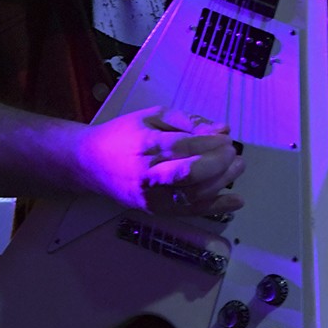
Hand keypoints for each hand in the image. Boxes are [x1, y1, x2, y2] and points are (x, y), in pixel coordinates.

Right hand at [75, 105, 244, 216]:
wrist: (90, 163)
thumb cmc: (123, 134)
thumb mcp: (152, 115)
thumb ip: (187, 121)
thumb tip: (222, 129)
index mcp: (146, 144)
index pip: (185, 146)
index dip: (211, 144)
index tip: (227, 139)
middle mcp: (148, 173)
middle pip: (190, 173)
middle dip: (219, 164)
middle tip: (234, 154)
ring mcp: (151, 195)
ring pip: (193, 195)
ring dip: (221, 183)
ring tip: (237, 168)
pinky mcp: (154, 210)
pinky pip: (189, 212)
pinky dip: (215, 207)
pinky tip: (235, 200)